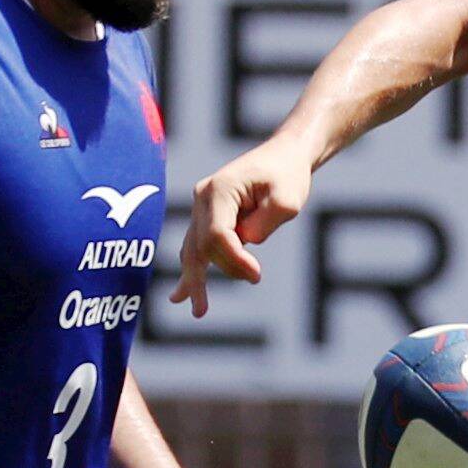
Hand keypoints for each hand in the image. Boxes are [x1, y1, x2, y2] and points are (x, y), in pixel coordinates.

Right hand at [173, 137, 312, 314]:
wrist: (283, 157)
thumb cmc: (287, 175)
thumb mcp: (287, 200)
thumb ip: (265, 223)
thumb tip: (245, 243)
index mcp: (219, 189)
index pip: (217, 234)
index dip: (234, 259)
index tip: (257, 274)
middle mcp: (203, 198)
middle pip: (203, 245)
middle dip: (222, 270)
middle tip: (237, 292)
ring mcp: (202, 208)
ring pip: (195, 249)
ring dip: (195, 280)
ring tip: (198, 310)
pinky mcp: (208, 217)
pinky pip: (197, 247)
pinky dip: (192, 269)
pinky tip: (181, 295)